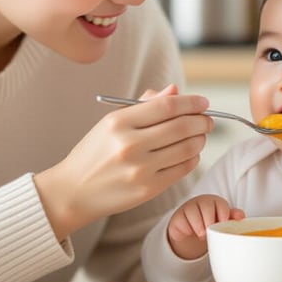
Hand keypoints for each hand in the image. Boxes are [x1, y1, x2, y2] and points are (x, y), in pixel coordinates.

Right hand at [34, 84, 212, 240]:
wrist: (73, 191)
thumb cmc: (95, 152)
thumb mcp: (111, 123)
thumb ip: (144, 105)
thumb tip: (175, 91)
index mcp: (118, 122)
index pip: (167, 106)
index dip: (191, 102)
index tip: (203, 102)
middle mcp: (130, 145)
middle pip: (182, 126)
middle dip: (202, 120)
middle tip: (207, 119)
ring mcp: (140, 169)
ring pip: (186, 148)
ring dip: (200, 139)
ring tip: (200, 135)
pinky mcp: (148, 189)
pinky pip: (182, 169)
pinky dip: (193, 157)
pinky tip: (191, 152)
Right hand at [167, 194, 244, 259]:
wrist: (191, 230)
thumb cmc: (210, 222)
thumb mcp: (222, 220)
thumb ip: (232, 217)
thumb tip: (241, 216)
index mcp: (215, 202)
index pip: (220, 204)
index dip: (223, 214)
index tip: (223, 223)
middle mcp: (201, 202)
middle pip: (207, 207)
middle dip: (210, 221)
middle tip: (210, 231)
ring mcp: (188, 208)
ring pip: (193, 213)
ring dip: (199, 227)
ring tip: (202, 234)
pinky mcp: (178, 216)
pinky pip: (182, 222)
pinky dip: (188, 230)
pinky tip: (191, 232)